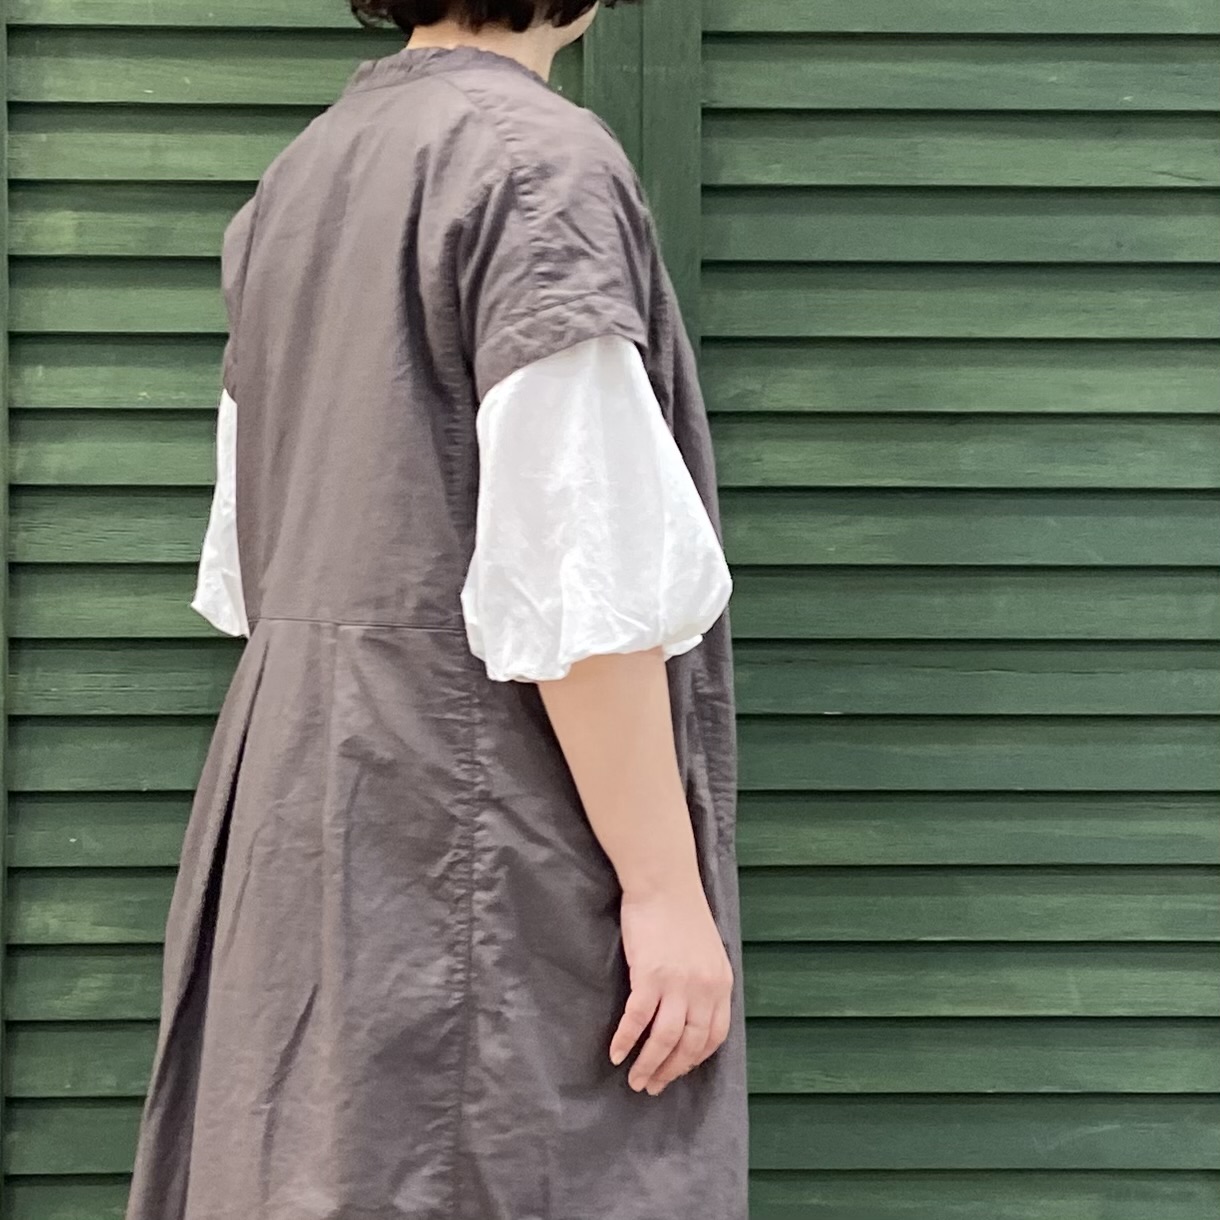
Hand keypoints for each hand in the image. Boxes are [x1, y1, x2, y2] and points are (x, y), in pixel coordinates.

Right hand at [609, 880, 733, 1095]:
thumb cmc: (681, 910)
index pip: (714, 1036)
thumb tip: (693, 1010)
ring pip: (664, 1040)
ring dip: (648, 1065)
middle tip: (652, 1085)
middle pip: (689, 1045)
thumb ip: (705, 980)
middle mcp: (704, 989)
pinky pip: (637, 1020)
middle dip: (670, 1071)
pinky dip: (626, 1041)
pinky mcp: (649, 976)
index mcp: (721, 983)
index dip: (694, 1059)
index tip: (678, 1069)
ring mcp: (677, 984)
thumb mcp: (707, 949)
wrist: (664, 881)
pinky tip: (616, 1054)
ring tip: (635, 1080)